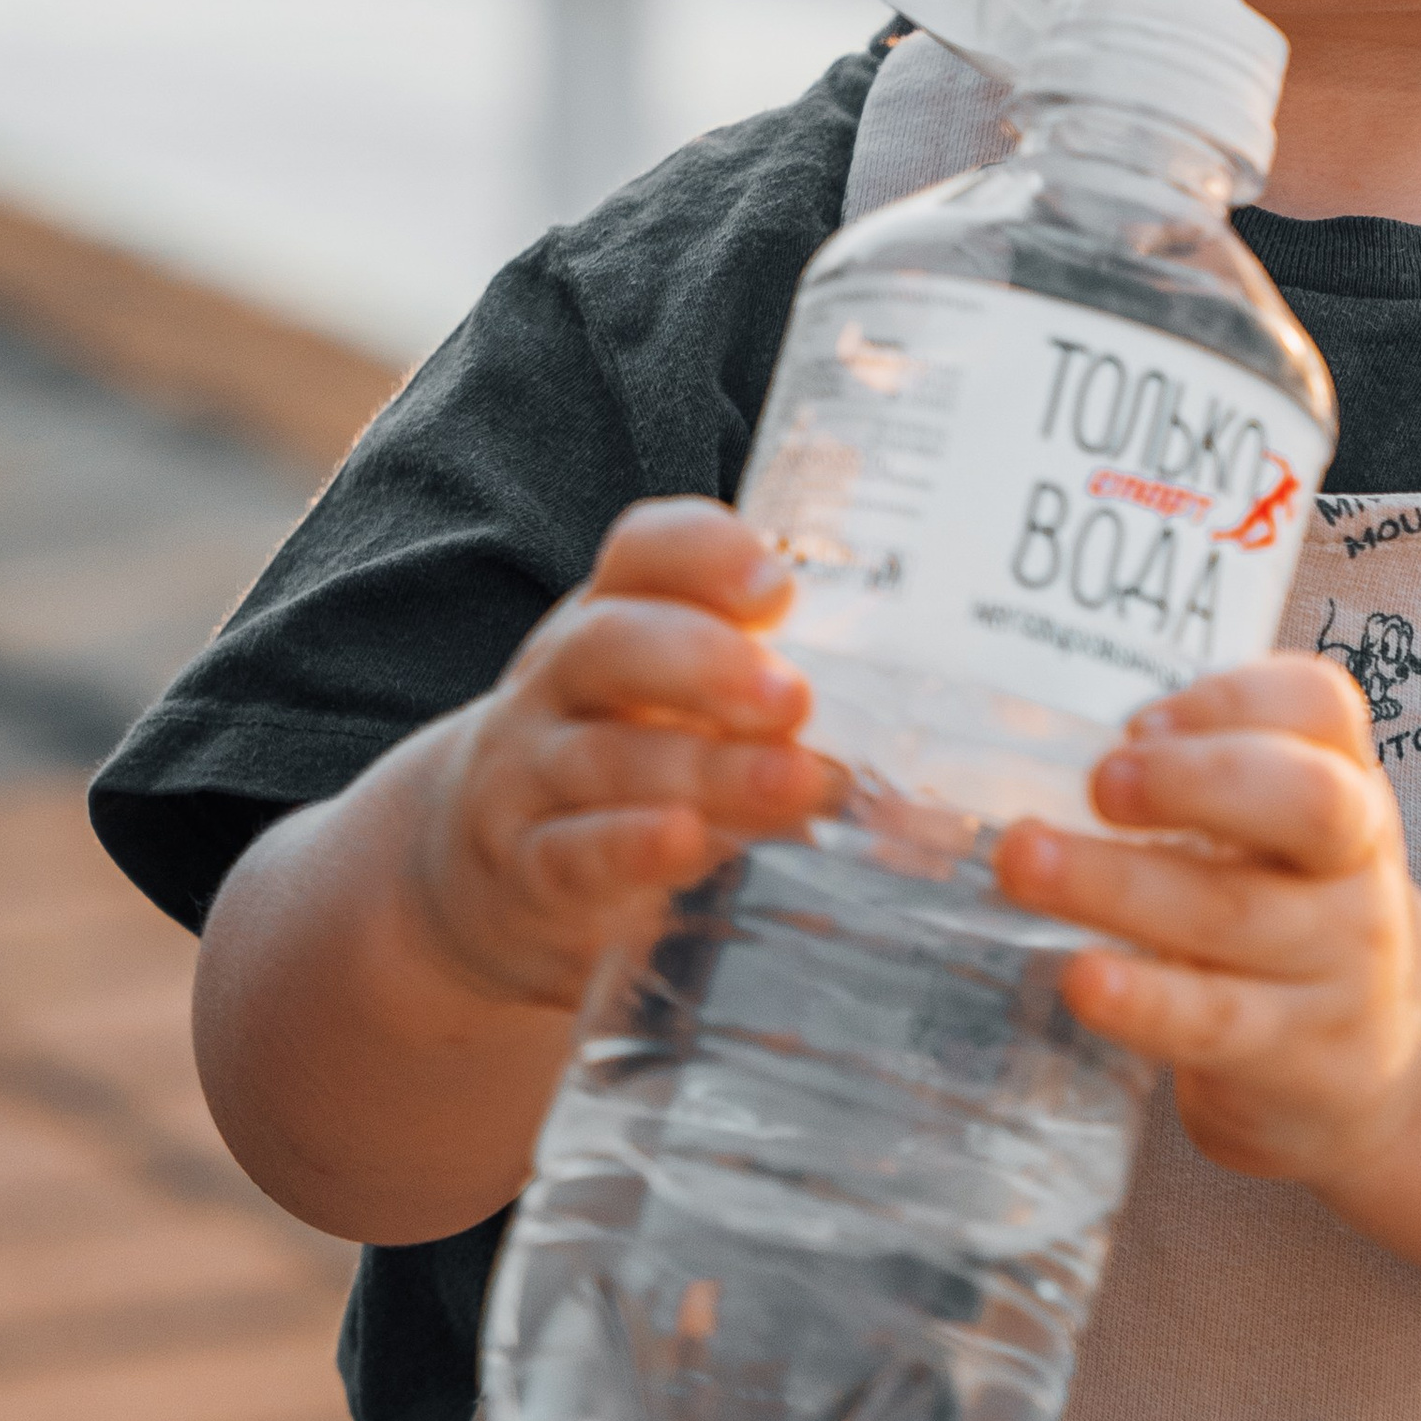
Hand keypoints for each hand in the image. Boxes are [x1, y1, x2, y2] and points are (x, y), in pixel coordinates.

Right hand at [407, 499, 840, 1015]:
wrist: (486, 870)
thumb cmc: (633, 758)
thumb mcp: (678, 698)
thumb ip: (771, 675)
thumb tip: (935, 701)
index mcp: (614, 614)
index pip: (642, 550)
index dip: (707, 554)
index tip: (779, 583)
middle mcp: (561, 679)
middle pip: (612, 642)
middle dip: (707, 661)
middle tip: (795, 697)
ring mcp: (532, 773)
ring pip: (604, 755)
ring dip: (702, 766)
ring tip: (794, 781)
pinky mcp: (526, 868)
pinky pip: (570, 849)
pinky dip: (627, 844)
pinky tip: (684, 840)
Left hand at [995, 655, 1420, 1186]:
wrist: (1382, 1056)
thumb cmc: (1291, 909)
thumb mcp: (1277, 831)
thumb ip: (1196, 777)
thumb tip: (1039, 747)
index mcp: (1345, 780)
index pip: (1320, 706)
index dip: (1231, 700)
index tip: (1137, 722)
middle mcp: (1354, 862)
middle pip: (1308, 801)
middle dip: (1195, 781)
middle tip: (1099, 781)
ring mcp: (1337, 962)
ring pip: (1234, 913)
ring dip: (1119, 885)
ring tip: (1022, 860)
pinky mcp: (1297, 1054)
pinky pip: (1217, 1019)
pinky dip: (1146, 999)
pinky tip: (1084, 977)